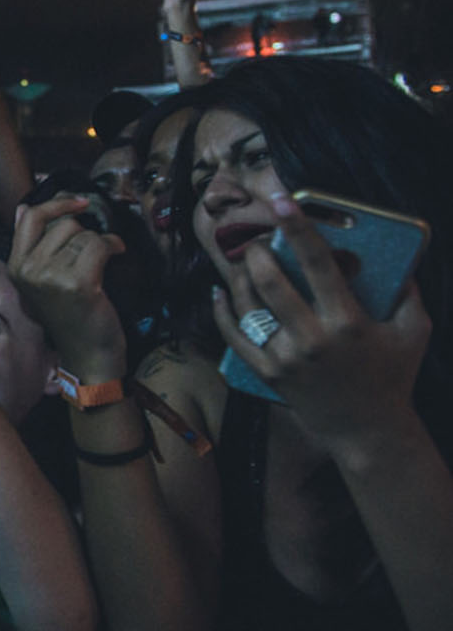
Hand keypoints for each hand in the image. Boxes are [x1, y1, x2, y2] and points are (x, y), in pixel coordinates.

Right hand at [7, 196, 127, 378]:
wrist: (87, 354)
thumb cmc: (69, 315)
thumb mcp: (39, 279)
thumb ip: (30, 244)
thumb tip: (21, 208)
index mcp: (15, 267)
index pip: (29, 217)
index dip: (56, 204)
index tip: (78, 203)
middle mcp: (28, 270)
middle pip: (62, 225)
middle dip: (84, 233)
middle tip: (93, 250)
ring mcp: (50, 277)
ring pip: (82, 234)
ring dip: (99, 242)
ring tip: (103, 260)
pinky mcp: (77, 283)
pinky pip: (99, 245)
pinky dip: (113, 246)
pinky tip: (117, 255)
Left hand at [213, 194, 429, 455]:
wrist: (367, 430)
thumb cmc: (393, 376)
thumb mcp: (412, 331)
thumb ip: (407, 292)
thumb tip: (398, 255)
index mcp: (347, 322)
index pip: (319, 263)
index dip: (299, 227)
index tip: (282, 200)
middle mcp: (311, 338)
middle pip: (271, 281)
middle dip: (258, 252)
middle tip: (257, 240)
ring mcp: (284, 357)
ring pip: (248, 306)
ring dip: (239, 276)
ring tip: (242, 261)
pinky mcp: (266, 372)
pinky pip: (233, 336)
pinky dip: (222, 311)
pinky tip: (219, 293)